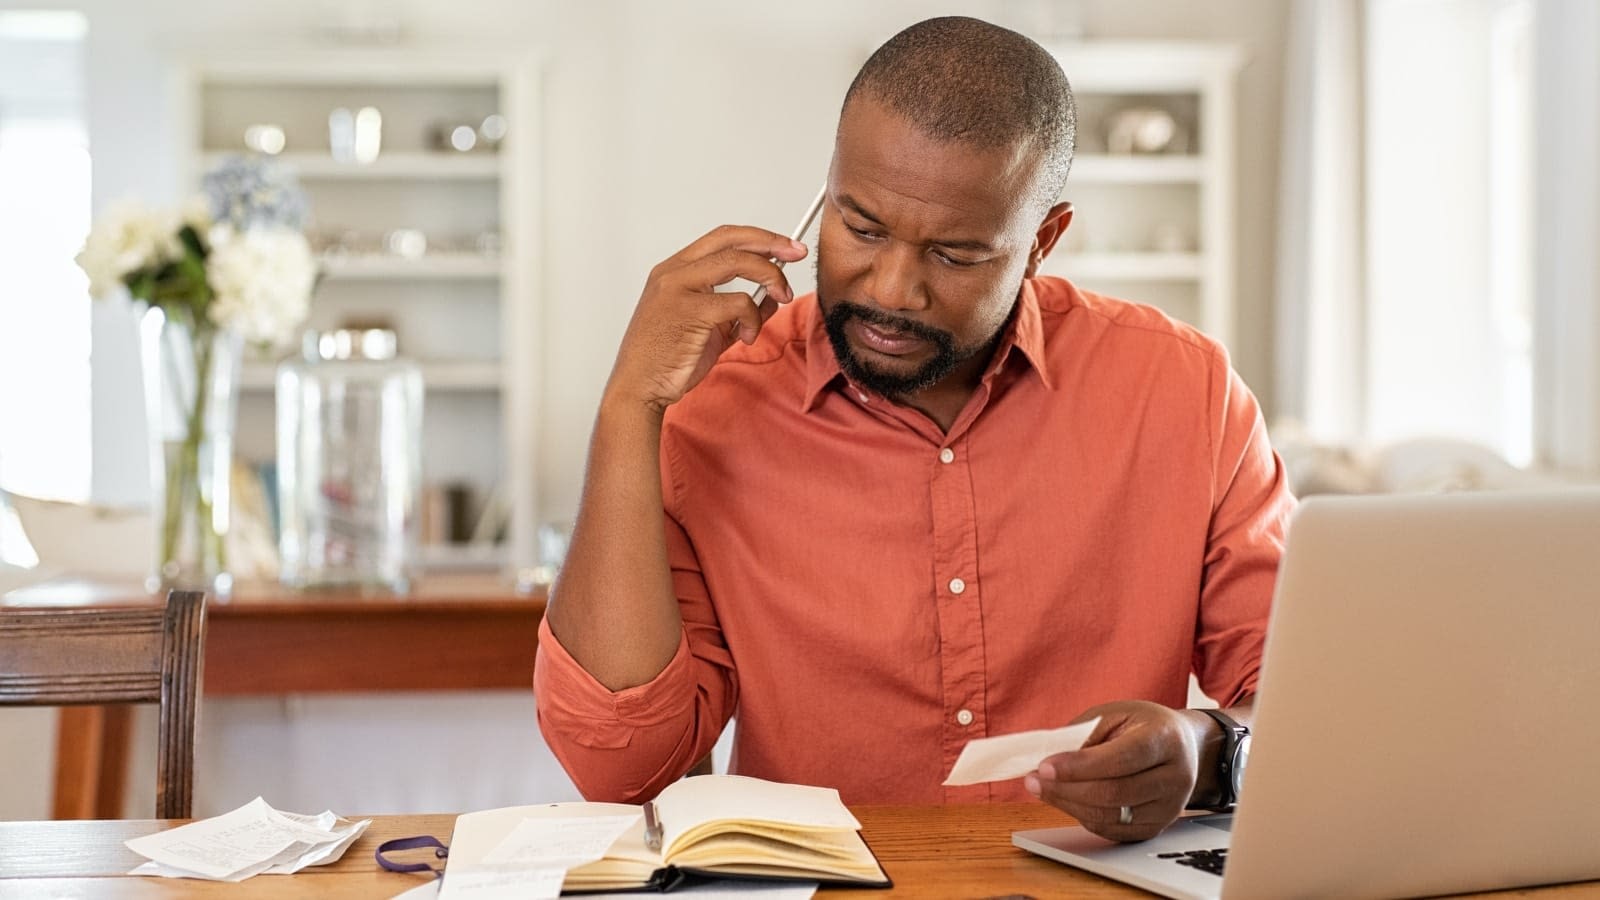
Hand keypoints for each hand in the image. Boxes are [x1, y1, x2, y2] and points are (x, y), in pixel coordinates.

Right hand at [607, 225, 807, 413]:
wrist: (639, 388)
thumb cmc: (667, 361)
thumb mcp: (711, 330)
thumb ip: (738, 311)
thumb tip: (771, 296)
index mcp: (674, 271)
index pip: (722, 239)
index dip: (758, 238)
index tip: (785, 246)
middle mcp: (674, 272)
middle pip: (731, 240)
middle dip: (771, 243)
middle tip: (796, 254)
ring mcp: (679, 288)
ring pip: (738, 262)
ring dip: (770, 278)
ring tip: (781, 298)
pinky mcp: (689, 310)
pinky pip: (739, 302)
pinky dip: (754, 318)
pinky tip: (747, 337)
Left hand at [1024, 701, 1206, 841]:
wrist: (1182, 747)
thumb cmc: (1142, 726)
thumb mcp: (1113, 715)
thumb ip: (1082, 735)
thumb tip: (1046, 761)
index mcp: (1166, 739)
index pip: (1121, 759)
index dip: (1079, 766)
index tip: (1043, 766)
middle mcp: (1175, 777)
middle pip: (1114, 792)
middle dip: (1066, 788)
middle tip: (1033, 779)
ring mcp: (1169, 807)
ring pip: (1110, 815)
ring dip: (1068, 804)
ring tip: (1041, 789)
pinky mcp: (1156, 827)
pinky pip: (1112, 830)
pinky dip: (1082, 816)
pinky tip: (1064, 800)